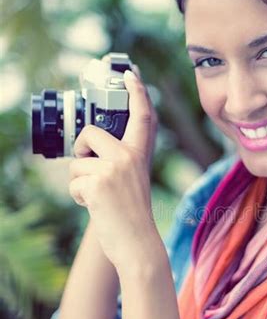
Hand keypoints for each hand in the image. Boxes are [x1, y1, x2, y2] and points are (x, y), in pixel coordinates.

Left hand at [69, 69, 161, 275]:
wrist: (138, 243)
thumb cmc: (132, 215)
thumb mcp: (133, 181)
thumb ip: (119, 160)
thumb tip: (87, 151)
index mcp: (139, 155)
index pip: (141, 117)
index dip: (137, 93)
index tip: (130, 74)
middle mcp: (129, 157)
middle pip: (89, 134)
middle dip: (81, 151)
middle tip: (91, 172)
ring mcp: (114, 169)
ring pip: (77, 164)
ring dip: (80, 183)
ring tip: (100, 199)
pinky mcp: (98, 183)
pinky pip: (73, 183)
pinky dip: (78, 197)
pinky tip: (96, 207)